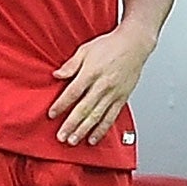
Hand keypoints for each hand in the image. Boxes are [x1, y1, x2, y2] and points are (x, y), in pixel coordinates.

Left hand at [49, 27, 155, 144]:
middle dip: (71, 124)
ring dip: (84, 130)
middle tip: (61, 136)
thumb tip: (57, 75)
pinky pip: (111, 117)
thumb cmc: (110, 46)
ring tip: (73, 140)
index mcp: (91, 72)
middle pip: (84, 108)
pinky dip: (102, 130)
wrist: (134, 44)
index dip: (61, 105)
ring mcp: (113, 94)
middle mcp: (102, 85)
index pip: (73, 92)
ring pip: (97, 116)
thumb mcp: (85, 50)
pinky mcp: (122, 99)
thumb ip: (71, 65)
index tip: (52, 114)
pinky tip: (93, 138)